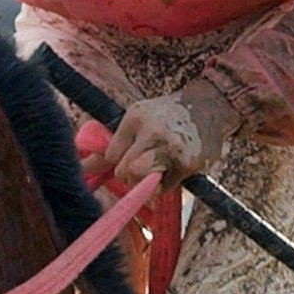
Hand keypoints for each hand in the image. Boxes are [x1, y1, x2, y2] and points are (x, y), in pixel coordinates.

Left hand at [105, 78, 241, 189]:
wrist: (210, 105)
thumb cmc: (167, 115)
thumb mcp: (139, 117)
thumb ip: (113, 143)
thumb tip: (82, 168)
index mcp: (136, 117)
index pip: (111, 155)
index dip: (117, 161)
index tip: (128, 156)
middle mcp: (152, 132)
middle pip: (124, 171)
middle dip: (129, 176)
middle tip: (142, 167)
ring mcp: (171, 148)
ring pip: (142, 180)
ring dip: (145, 183)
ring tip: (155, 170)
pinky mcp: (187, 163)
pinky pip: (165, 187)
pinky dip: (166, 184)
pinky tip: (174, 168)